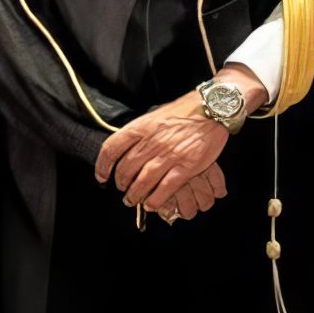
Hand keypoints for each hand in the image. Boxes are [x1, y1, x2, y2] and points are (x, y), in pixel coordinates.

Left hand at [96, 65, 266, 213]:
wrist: (212, 107)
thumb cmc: (183, 112)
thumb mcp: (154, 115)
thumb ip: (140, 132)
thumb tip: (126, 148)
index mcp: (142, 127)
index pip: (112, 148)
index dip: (102, 166)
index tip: (101, 177)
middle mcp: (152, 141)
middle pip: (126, 168)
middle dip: (121, 184)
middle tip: (122, 190)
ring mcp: (169, 154)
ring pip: (143, 181)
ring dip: (135, 195)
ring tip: (133, 200)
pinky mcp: (187, 165)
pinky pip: (166, 188)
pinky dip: (156, 199)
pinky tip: (152, 204)